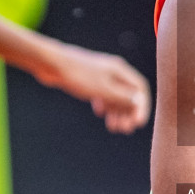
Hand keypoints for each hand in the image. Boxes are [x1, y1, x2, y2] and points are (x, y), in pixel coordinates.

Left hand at [24, 37, 150, 133]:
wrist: (52, 64)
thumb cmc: (79, 75)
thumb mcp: (103, 90)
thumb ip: (122, 97)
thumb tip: (139, 102)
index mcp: (120, 71)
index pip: (140, 89)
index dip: (142, 106)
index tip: (138, 123)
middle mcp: (113, 72)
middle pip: (128, 94)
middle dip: (128, 113)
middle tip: (125, 130)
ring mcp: (101, 76)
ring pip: (115, 96)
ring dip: (116, 112)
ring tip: (113, 127)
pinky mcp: (89, 80)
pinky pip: (103, 94)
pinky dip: (104, 105)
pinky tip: (99, 112)